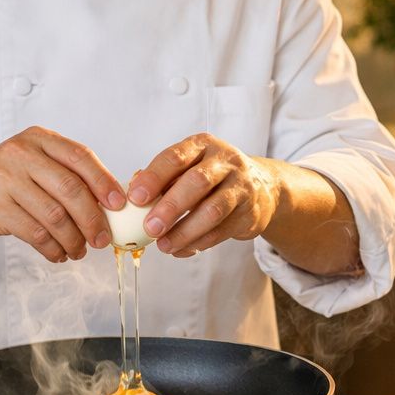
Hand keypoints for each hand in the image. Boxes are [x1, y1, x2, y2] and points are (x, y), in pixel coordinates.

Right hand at [0, 127, 123, 262]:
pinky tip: (59, 254)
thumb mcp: (33, 162)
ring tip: (80, 250)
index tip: (119, 205)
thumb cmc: (4, 179)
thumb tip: (111, 203)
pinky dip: (53, 248)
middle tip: (102, 239)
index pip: (80, 157)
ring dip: (74, 239)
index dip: (104, 182)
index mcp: (38, 139)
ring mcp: (4, 180)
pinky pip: (35, 233)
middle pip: (70, 189)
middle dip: (93, 219)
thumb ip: (67, 174)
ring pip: (54, 216)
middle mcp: (21, 154)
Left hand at [128, 134, 281, 256]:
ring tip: (164, 246)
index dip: (154, 178)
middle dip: (170, 207)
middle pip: (197, 182)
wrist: (261, 188)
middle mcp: (225, 162)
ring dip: (185, 231)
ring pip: (213, 210)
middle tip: (150, 228)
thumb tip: (133, 195)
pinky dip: (199, 242)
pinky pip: (222, 230)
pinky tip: (182, 249)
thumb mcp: (190, 167)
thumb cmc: (213, 178)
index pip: (175, 157)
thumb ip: (163, 179)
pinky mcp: (249, 212)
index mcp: (203, 145)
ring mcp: (241, 186)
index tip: (135, 198)